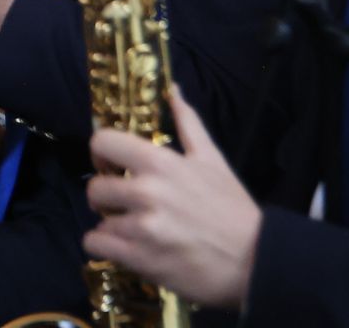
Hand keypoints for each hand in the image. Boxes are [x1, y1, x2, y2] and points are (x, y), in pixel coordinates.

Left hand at [84, 84, 260, 311]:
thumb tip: (172, 89)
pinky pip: (97, 247)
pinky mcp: (140, 259)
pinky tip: (126, 247)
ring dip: (112, 227)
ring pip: (98, 222)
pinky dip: (106, 248)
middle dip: (106, 197)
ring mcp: (141, 227)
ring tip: (135, 230)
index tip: (111, 166)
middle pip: (94, 188)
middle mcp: (146, 192)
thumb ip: (187, 122)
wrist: (254, 259)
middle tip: (123, 204)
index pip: (103, 142)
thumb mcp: (212, 158)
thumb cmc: (231, 207)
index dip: (102, 154)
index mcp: (160, 163)